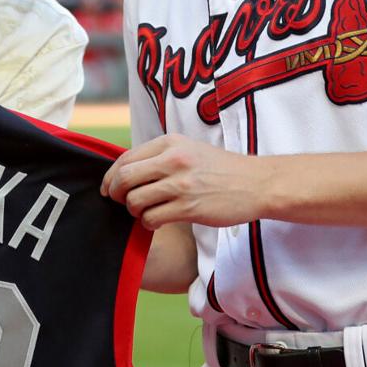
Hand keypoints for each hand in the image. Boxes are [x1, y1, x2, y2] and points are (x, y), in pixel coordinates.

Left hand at [101, 134, 266, 229]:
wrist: (256, 183)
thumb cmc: (221, 169)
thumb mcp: (189, 149)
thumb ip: (160, 157)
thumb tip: (126, 173)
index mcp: (169, 143)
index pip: (125, 159)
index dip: (110, 177)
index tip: (109, 189)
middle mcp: (172, 160)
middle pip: (124, 179)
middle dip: (117, 194)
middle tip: (123, 203)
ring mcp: (180, 184)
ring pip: (135, 201)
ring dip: (135, 211)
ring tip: (146, 212)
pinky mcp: (189, 208)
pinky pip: (151, 218)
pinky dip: (148, 224)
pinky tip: (158, 221)